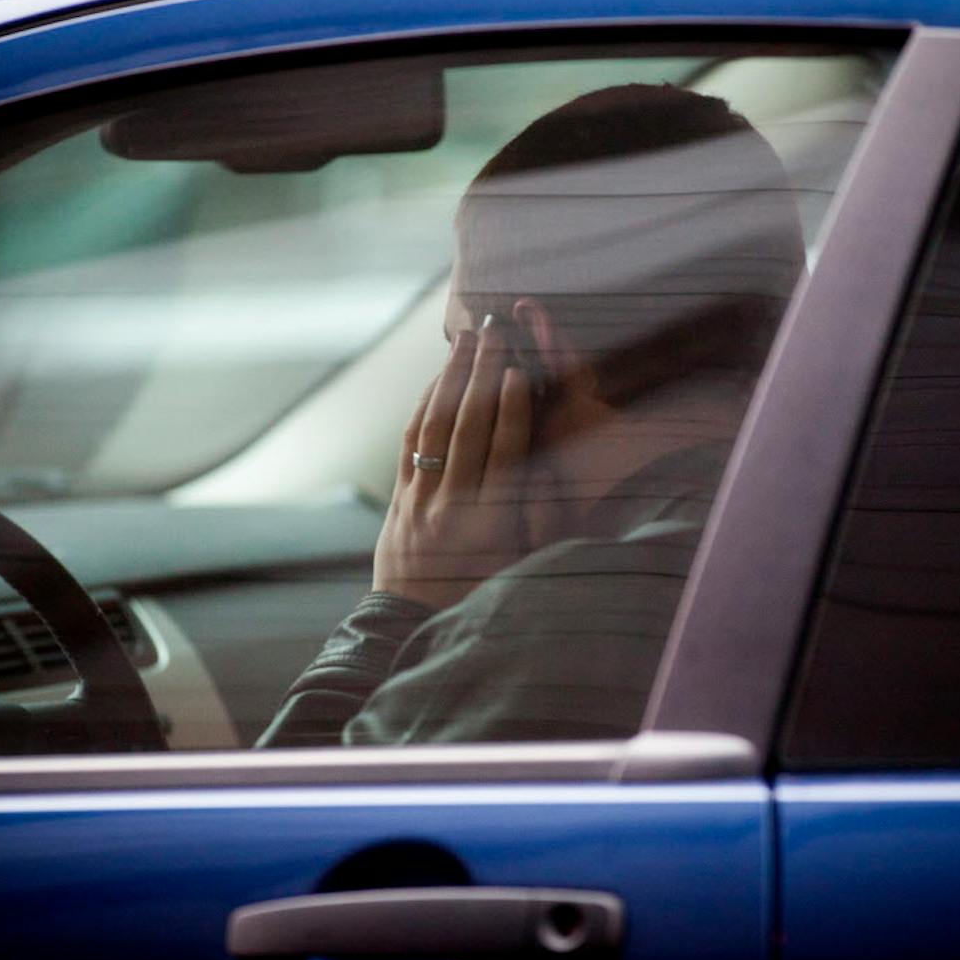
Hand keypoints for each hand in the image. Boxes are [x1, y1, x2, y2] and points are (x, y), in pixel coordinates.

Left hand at [372, 322, 536, 610]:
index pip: (502, 454)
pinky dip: (425, 407)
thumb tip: (559, 470)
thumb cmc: (481, 596)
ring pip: (435, 429)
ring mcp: (419, 500)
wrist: (413, 624)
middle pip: (467, 429)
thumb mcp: (520, 565)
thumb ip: (536, 519)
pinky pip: (411, 443)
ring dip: (452, 379)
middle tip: (495, 335)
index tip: (519, 372)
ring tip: (468, 342)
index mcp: (490, 524)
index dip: (511, 410)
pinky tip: (439, 380)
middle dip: (481, 377)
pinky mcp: (399, 498)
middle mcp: (451, 507)